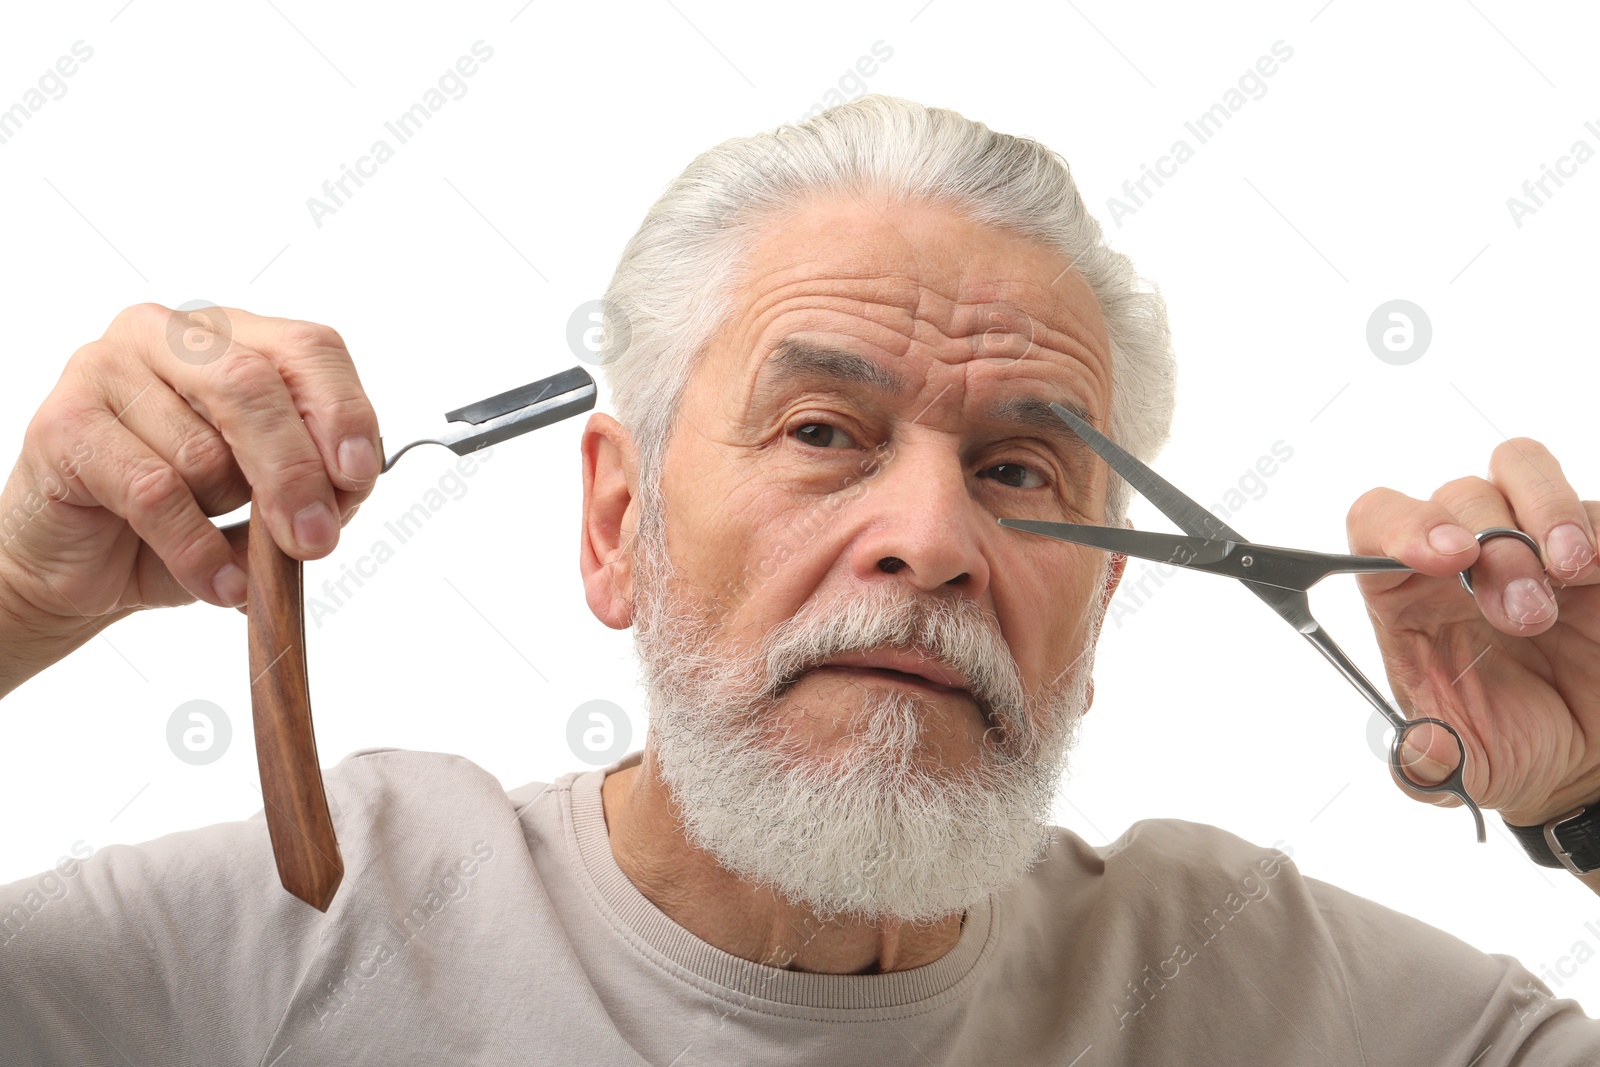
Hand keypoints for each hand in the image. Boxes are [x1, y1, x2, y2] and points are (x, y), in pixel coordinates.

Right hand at [0, 303, 379, 635]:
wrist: (82, 564)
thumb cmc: (184, 517)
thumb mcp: (269, 499)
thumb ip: (314, 482)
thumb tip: (343, 487)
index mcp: (232, 337)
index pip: (308, 348)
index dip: (341, 411)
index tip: (358, 475)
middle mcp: (167, 335)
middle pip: (253, 386)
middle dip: (295, 471)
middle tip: (316, 539)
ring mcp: (105, 369)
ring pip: (203, 450)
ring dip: (225, 516)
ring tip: (215, 542)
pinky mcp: (63, 423)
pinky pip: (156, 493)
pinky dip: (197, 551)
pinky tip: (217, 582)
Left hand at [1347, 437, 1599, 826]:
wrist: (1588, 762)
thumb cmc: (1511, 744)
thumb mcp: (1465, 768)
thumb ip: (1428, 762)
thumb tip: (1418, 749)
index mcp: (1408, 594)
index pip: (1378, 523)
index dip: (1401, 525)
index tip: (1442, 555)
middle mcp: (1463, 555)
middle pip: (1457, 495)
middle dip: (1495, 547)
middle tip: (1526, 616)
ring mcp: (1531, 541)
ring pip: (1518, 469)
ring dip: (1544, 512)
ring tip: (1570, 571)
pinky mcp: (1595, 547)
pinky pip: (1597, 507)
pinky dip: (1597, 527)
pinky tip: (1598, 571)